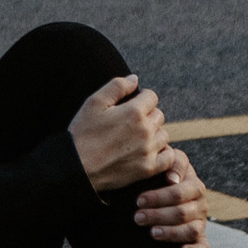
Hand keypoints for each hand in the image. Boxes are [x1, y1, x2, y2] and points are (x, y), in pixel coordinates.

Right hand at [68, 71, 170, 192]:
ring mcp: (148, 151)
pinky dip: (163, 153)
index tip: (132, 104)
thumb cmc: (84, 133)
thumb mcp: (95, 102)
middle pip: (159, 115)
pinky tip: (150, 152)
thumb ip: (117, 86)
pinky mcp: (148, 169)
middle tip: (131, 122)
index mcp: (133, 112)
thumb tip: (135, 78)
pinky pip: (168, 158)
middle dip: (148, 115)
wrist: (78, 167)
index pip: (152, 97)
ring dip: (154, 134)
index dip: (142, 98)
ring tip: (138, 138)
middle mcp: (145, 130)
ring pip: (164, 135)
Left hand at [132, 143, 210, 247]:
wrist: (170, 191)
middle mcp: (200, 203)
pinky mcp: (201, 237)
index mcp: (194, 184)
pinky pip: (204, 247)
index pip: (178, 193)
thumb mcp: (168, 160)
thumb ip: (171, 161)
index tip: (139, 201)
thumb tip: (172, 179)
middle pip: (181, 213)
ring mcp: (201, 221)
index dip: (158, 197)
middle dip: (158, 216)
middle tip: (138, 218)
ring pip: (191, 230)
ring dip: (171, 233)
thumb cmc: (165, 173)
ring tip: (152, 233)